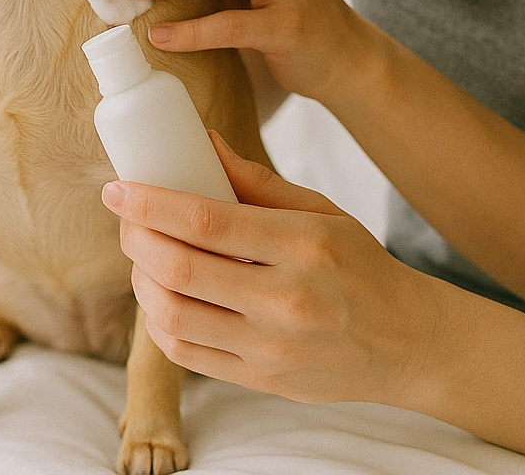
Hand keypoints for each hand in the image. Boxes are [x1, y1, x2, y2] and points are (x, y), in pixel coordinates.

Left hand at [102, 131, 441, 406]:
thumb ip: (258, 181)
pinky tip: (159, 296)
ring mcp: (272, 349)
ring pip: (173, 316)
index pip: (207, 220)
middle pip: (180, 268)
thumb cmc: (361, 266)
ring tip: (140, 254)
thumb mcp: (322, 211)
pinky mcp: (262, 381)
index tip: (118, 188)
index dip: (151, 203)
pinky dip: (158, 322)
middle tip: (124, 217)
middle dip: (136, 237)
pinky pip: (187, 353)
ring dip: (141, 280)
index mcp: (304, 244)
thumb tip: (204, 143)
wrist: (406, 342)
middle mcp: (287, 300)